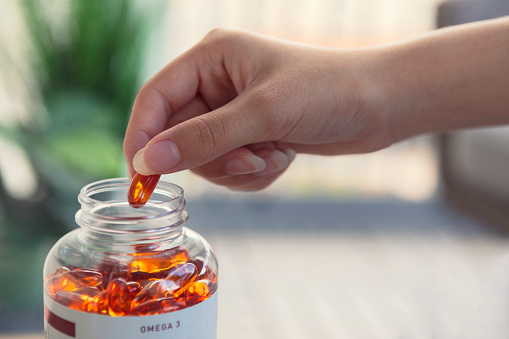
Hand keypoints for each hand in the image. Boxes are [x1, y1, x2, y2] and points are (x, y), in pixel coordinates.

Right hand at [123, 29, 389, 189]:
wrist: (380, 105)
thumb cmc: (328, 91)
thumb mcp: (264, 113)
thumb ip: (204, 137)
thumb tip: (149, 160)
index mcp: (212, 57)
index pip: (155, 98)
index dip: (143, 138)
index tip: (141, 180)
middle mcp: (217, 82)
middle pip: (179, 135)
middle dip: (212, 158)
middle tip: (248, 160)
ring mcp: (234, 110)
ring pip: (205, 157)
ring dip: (238, 167)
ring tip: (272, 155)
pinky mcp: (251, 133)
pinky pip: (231, 167)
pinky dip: (254, 171)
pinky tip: (281, 157)